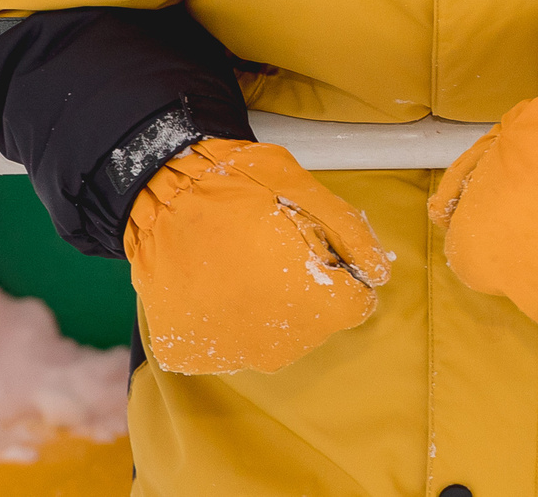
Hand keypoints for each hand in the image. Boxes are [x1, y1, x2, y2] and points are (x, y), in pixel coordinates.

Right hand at [124, 138, 390, 375]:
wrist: (158, 190)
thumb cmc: (237, 183)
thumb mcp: (306, 190)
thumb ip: (352, 234)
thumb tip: (379, 274)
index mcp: (314, 303)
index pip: (354, 306)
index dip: (340, 274)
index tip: (313, 250)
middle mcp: (276, 344)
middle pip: (314, 324)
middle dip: (303, 290)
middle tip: (269, 250)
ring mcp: (230, 355)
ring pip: (270, 337)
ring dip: (264, 308)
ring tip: (238, 265)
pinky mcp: (191, 355)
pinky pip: (224, 343)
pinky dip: (222, 319)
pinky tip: (212, 283)